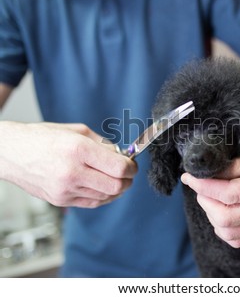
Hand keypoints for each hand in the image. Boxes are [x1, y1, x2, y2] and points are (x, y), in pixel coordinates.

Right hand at [0, 122, 137, 207]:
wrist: (10, 152)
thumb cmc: (42, 137)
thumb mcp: (77, 131)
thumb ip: (103, 145)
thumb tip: (123, 156)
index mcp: (78, 150)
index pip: (118, 167)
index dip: (131, 168)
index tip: (132, 164)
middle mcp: (72, 171)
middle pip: (116, 186)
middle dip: (127, 180)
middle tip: (127, 173)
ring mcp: (65, 189)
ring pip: (106, 196)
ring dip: (116, 189)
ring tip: (114, 178)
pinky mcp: (60, 200)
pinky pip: (92, 203)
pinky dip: (103, 196)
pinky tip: (103, 187)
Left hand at [181, 140, 239, 247]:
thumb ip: (236, 163)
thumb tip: (209, 173)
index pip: (230, 194)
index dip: (205, 186)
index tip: (190, 176)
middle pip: (226, 218)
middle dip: (205, 200)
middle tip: (200, 184)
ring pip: (228, 232)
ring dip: (211, 214)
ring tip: (210, 195)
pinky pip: (236, 239)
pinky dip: (221, 227)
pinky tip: (221, 209)